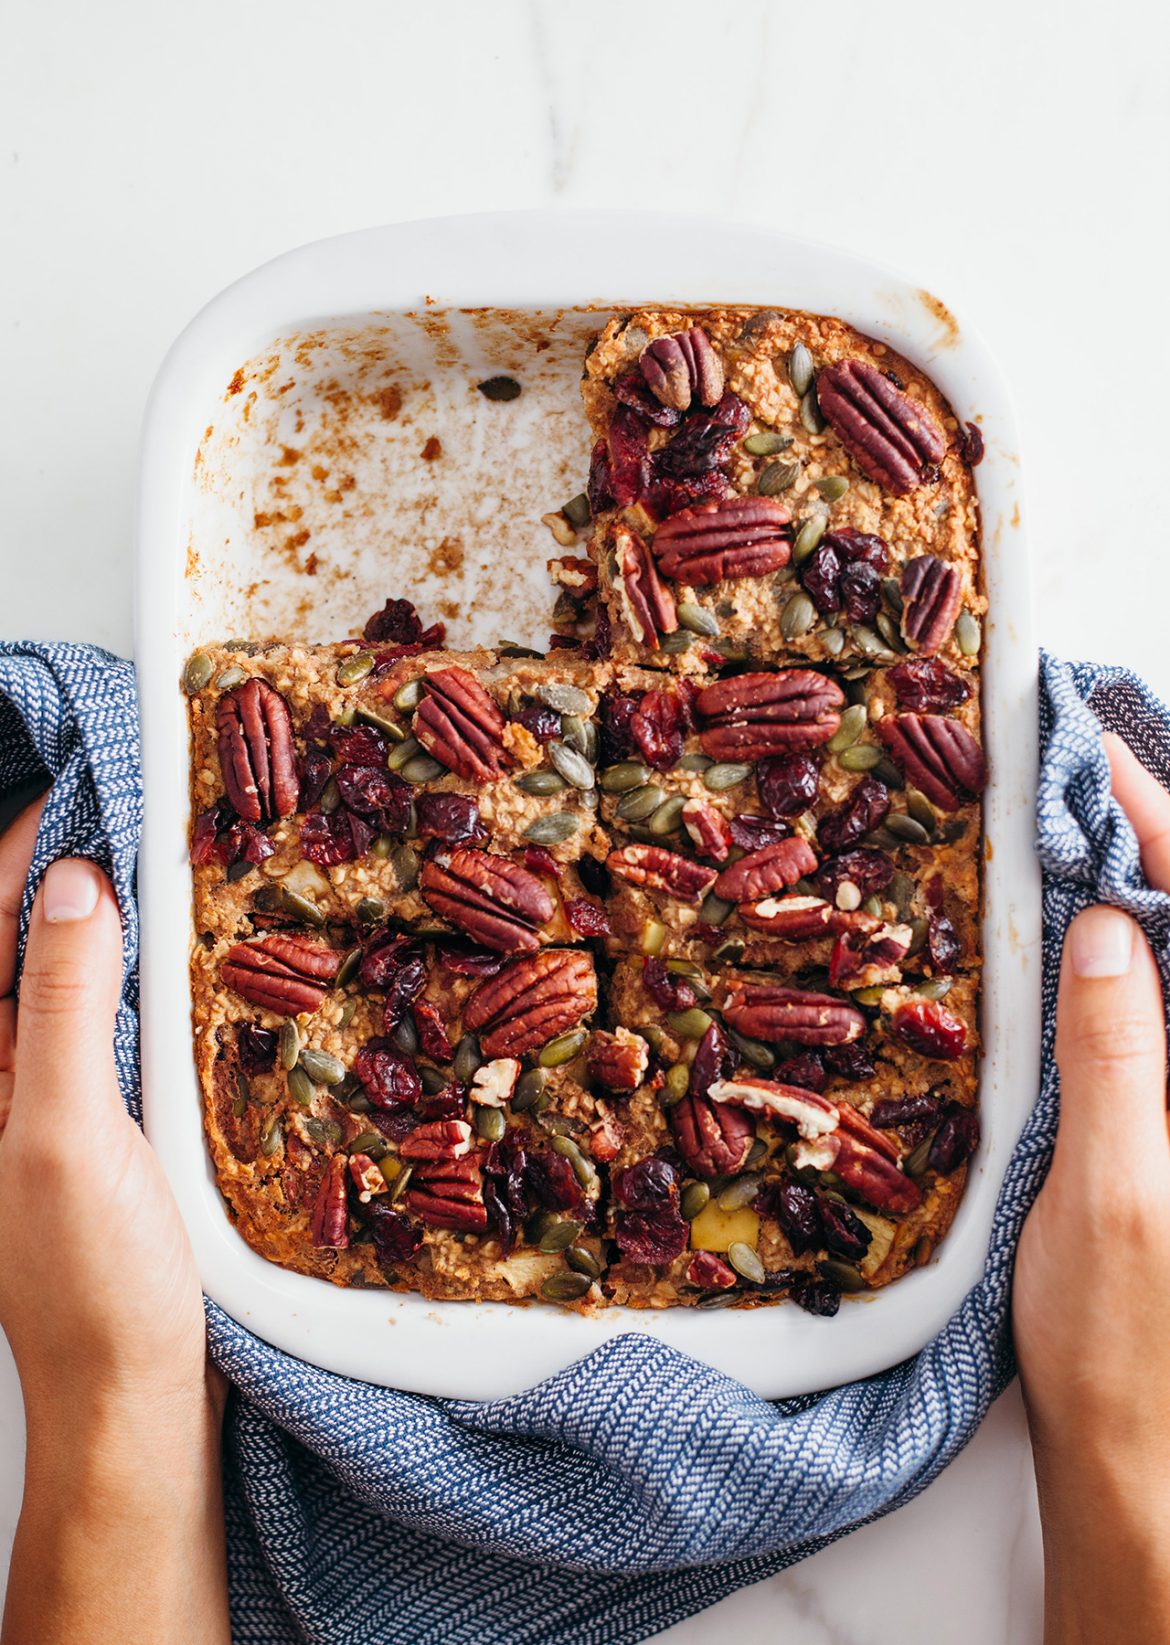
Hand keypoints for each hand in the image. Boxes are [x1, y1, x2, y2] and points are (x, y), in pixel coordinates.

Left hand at [0, 801, 229, 1644]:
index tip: (91, 784)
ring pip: (79, 977)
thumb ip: (59, 1002)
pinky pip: (120, 1024)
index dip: (26, 846)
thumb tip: (73, 879)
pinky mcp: (106, 1123)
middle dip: (79, 865)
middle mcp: (3, 1073)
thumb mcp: (66, 1131)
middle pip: (29, 939)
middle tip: (149, 807)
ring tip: (183, 862)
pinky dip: (154, 978)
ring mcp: (54, 1097)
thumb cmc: (88, 1281)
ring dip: (123, 918)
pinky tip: (201, 962)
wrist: (136, 1396)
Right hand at [1015, 734, 1169, 1644]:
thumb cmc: (1130, 1356)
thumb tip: (1110, 925)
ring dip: (1138, 888)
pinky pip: (1159, 1018)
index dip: (1160, 826)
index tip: (1097, 756)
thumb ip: (1118, 1055)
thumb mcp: (1112, 1198)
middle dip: (1152, 838)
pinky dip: (1121, 958)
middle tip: (1080, 767)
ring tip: (1074, 821)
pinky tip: (1078, 935)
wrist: (1146, 1472)